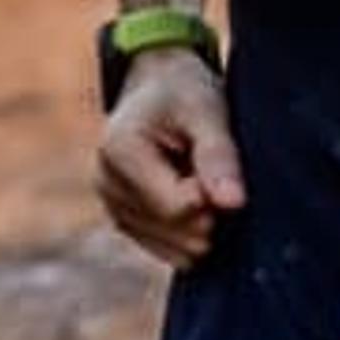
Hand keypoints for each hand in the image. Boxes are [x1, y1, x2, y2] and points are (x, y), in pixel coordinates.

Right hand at [95, 49, 243, 266]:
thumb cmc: (185, 92)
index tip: (221, 167)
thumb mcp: (207, 110)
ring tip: (200, 180)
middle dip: (210, 211)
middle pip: (177, 231)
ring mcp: (114, 207)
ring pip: (176, 248)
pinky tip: (195, 200)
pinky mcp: (127, 222)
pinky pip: (171, 251)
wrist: (161, 88)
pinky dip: (193, 233)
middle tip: (214, 172)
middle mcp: (106, 184)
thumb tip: (233, 203)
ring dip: (202, 223)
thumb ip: (218, 155)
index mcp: (119, 152)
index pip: (178, 206)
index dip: (213, 195)